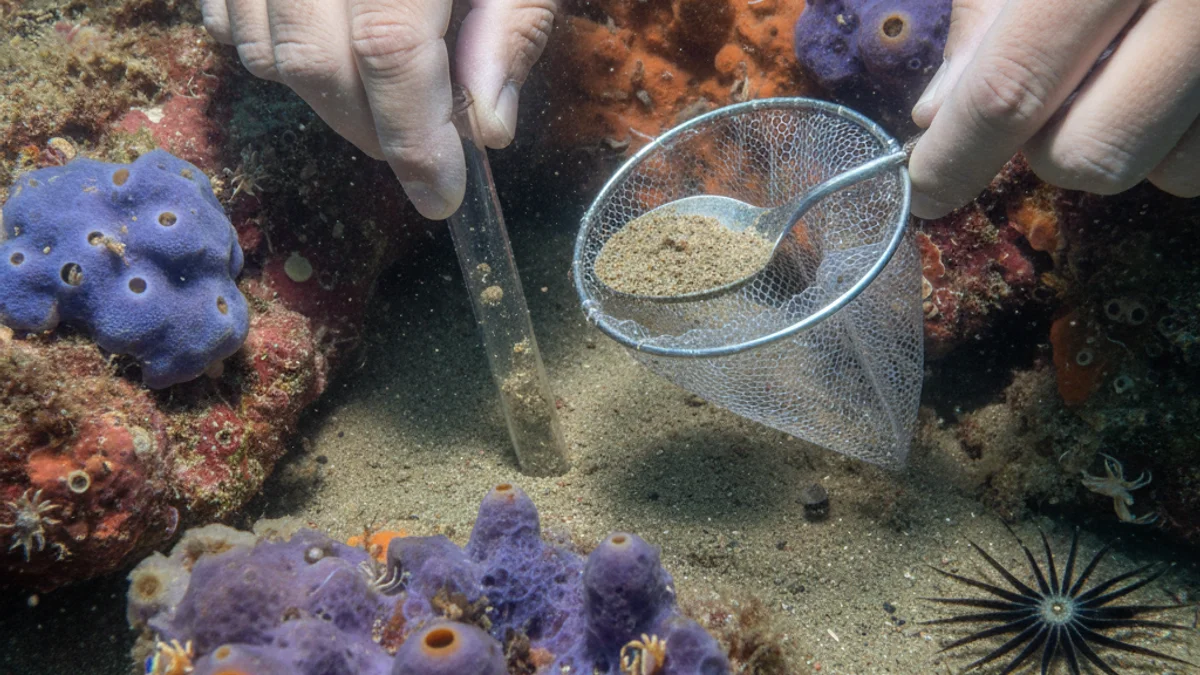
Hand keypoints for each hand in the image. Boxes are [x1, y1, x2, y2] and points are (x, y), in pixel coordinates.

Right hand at [200, 0, 557, 218]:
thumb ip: (512, 25)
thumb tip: (488, 129)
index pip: (389, 50)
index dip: (414, 137)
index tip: (442, 196)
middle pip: (314, 59)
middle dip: (370, 132)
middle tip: (420, 156)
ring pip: (261, 44)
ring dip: (323, 98)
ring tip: (381, 100)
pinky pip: (225, 11)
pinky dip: (269, 49)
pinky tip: (324, 49)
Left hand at [907, 0, 1199, 219]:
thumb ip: (988, 9)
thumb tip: (941, 113)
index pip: (1013, 85)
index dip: (957, 154)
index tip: (927, 190)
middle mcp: (1197, 1)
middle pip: (1091, 152)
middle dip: (1047, 146)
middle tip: (1048, 91)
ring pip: (1167, 168)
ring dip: (1122, 143)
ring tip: (1122, 68)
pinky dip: (1180, 140)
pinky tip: (1170, 79)